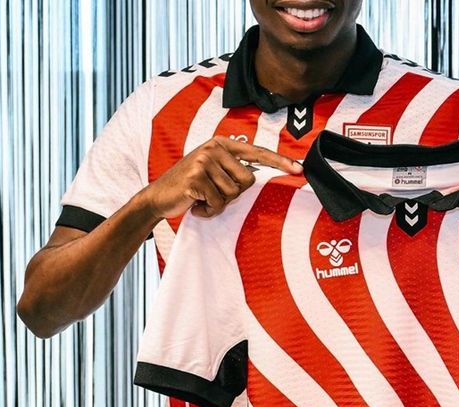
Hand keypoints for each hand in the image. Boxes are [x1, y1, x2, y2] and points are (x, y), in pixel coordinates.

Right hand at [140, 136, 302, 219]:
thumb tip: (261, 176)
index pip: (257, 153)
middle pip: (248, 180)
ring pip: (234, 193)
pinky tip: (195, 205)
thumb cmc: (192, 186)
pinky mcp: (196, 178)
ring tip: (203, 198)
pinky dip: (209, 210)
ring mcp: (203, 161)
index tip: (299, 169)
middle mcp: (214, 148)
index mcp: (222, 144)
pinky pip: (218, 202)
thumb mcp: (213, 170)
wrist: (159, 196)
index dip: (280, 162)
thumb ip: (234, 169)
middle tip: (213, 192)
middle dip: (234, 194)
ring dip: (219, 203)